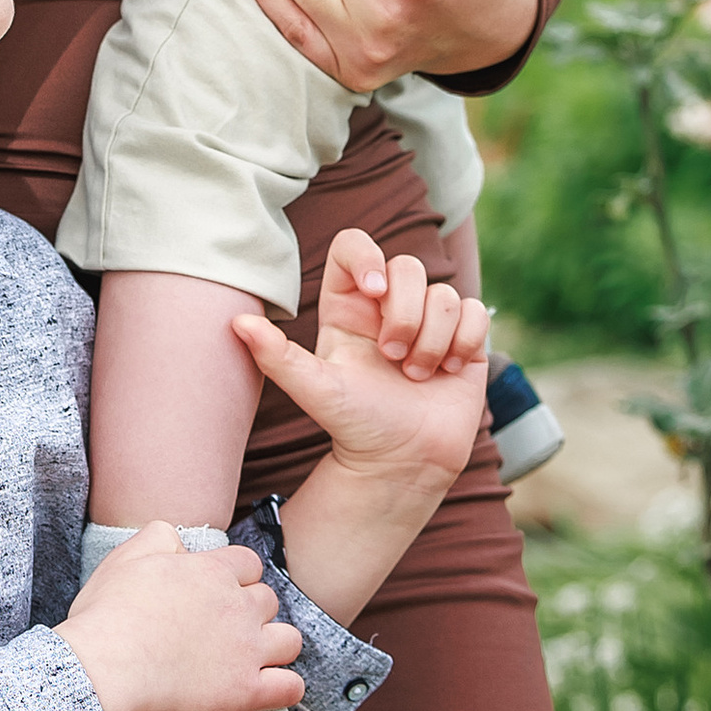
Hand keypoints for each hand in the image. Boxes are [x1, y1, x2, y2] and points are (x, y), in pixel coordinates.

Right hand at [52, 516, 304, 710]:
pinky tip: (266, 689)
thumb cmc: (108, 615)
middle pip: (269, 600)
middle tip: (225, 627)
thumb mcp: (127, 556)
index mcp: (211, 572)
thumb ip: (160, 537)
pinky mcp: (245, 692)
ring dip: (276, 646)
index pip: (248, 564)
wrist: (104, 670)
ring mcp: (246, 650)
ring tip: (252, 657)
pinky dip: (284, 688)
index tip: (217, 592)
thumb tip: (180, 541)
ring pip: (290, 640)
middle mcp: (237, 607)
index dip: (235, 577)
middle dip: (252, 611)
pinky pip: (290, 688)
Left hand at [236, 229, 491, 479]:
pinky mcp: (464, 339)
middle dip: (405, 313)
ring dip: (433, 338)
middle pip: (407, 265)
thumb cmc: (354, 425)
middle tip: (392, 356)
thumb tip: (236, 323)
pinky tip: (448, 371)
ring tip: (416, 375)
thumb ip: (277, 357)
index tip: (374, 290)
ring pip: (443, 293)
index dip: (368, 256)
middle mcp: (388, 306)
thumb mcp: (315, 391)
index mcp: (348, 306)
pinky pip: (474, 312)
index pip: (355, 246)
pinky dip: (465, 341)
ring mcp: (429, 320)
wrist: (402, 464)